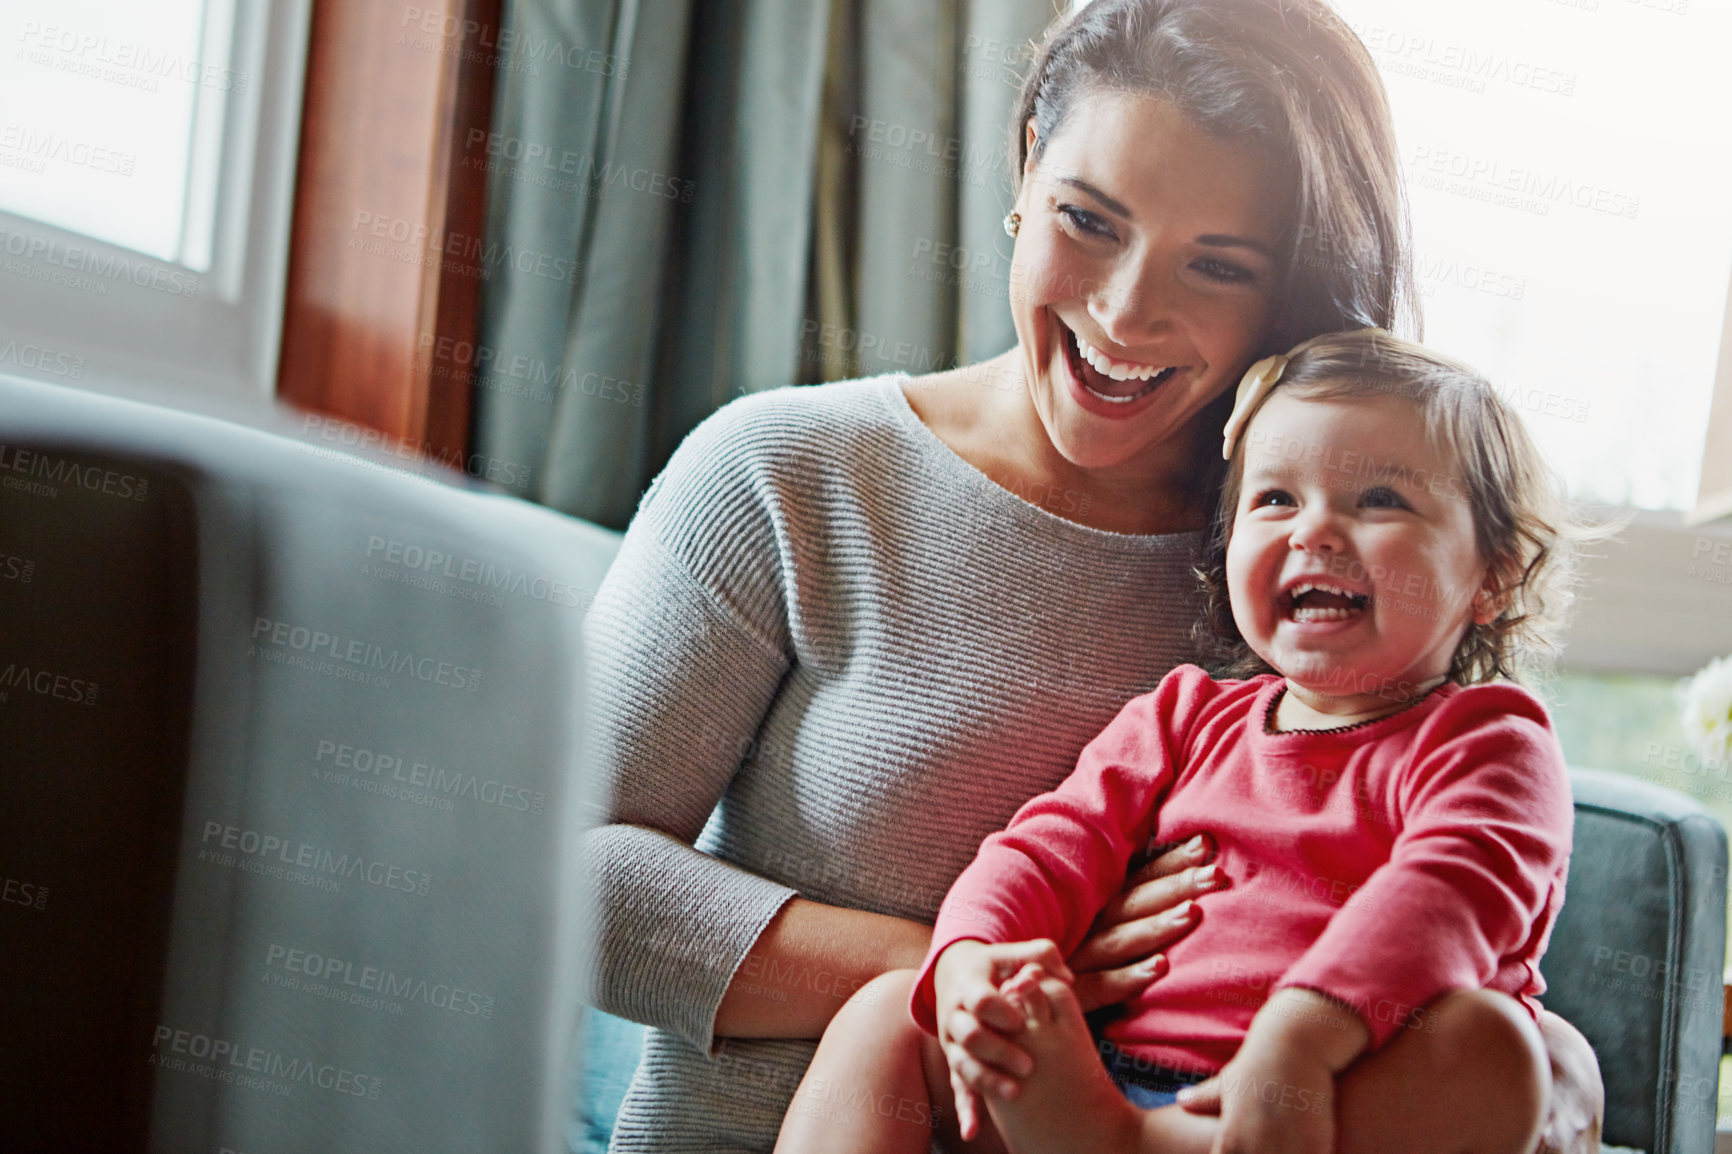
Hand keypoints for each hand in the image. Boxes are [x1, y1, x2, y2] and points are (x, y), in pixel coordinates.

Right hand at [933, 939, 1073, 1139]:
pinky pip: (958, 1087)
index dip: (1001, 1010)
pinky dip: (965, 1110)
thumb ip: (1039, 955)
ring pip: (962, 1065)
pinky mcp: (956, 1061)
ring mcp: (954, 1041)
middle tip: (1028, 1064)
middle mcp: (956, 1015)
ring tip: (1014, 1093)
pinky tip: (972, 1131)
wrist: (954, 974)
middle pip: (969, 1035)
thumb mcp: (1011, 954)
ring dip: (986, 1081)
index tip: (1022, 1019)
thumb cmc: (994, 967)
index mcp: (970, 987)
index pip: (980, 1000)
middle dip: (998, 1051)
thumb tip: (1066, 976)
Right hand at [1069, 834, 1223, 1011]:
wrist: (1017, 1014)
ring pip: (1118, 940)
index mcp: (1093, 909)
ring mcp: (1073, 960)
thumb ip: (1127, 910)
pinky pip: (1099, 988)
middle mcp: (1083, 928)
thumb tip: (1182, 891)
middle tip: (1214, 874)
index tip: (1205, 844)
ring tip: (1193, 912)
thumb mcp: (1090, 930)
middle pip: (1132, 903)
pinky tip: (1160, 968)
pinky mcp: (1070, 998)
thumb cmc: (1068, 970)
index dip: (1169, 862)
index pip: (1135, 880)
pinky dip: (1127, 977)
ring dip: (1155, 926)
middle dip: (1174, 886)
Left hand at [1179, 989, 1366, 1153]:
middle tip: (1262, 1148)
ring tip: (1281, 1149)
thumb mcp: (1229, 1083)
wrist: (1294, 1048)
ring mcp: (1287, 1151)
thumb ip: (1204, 1098)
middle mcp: (1256, 1151)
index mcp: (1230, 1142)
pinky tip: (1303, 1149)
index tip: (1234, 1150)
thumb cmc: (1258, 1064)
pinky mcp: (1316, 1148)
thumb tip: (1181, 1100)